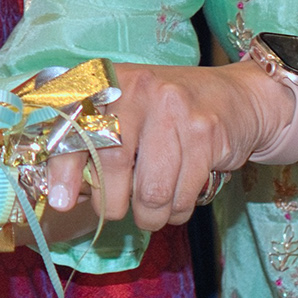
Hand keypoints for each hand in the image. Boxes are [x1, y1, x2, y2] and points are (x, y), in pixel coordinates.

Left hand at [35, 63, 287, 233]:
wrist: (236, 98)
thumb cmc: (166, 115)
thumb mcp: (124, 116)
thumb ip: (90, 147)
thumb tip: (62, 196)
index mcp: (109, 81)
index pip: (76, 126)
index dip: (64, 167)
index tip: (60, 201)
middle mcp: (140, 88)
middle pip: (112, 164)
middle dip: (112, 204)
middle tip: (118, 210)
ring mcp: (176, 108)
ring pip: (151, 191)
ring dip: (149, 215)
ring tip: (152, 210)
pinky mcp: (207, 132)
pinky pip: (183, 195)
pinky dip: (177, 211)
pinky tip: (178, 198)